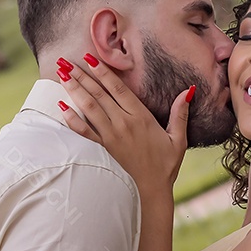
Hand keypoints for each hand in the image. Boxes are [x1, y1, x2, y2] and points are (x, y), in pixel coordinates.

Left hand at [58, 55, 190, 190]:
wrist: (151, 193)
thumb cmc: (165, 166)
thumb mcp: (178, 139)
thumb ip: (180, 113)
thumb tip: (188, 90)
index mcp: (141, 118)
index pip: (118, 89)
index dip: (103, 72)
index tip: (90, 58)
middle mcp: (123, 124)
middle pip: (99, 94)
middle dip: (82, 76)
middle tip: (66, 61)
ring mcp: (110, 137)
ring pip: (89, 108)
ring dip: (74, 90)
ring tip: (62, 74)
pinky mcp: (102, 150)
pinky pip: (84, 132)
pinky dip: (72, 119)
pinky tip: (62, 107)